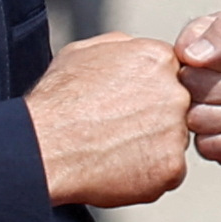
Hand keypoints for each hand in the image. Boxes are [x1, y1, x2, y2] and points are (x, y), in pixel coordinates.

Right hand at [24, 33, 189, 206]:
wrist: (44, 147)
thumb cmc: (57, 102)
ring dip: (151, 146)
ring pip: (173, 140)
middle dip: (152, 118)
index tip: (127, 103)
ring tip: (113, 148)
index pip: (171, 74)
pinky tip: (119, 166)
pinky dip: (147, 174)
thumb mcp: (83, 52)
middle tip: (118, 128)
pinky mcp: (171, 168)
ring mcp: (176, 132)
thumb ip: (123, 47)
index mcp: (158, 59)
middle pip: (176, 107)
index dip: (146, 91)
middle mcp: (175, 92)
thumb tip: (136, 49)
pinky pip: (168, 172)